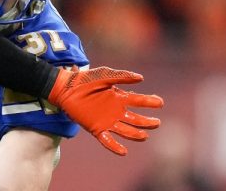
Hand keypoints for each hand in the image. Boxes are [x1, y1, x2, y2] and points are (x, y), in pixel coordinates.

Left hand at [47, 66, 163, 155]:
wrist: (65, 88)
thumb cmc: (84, 80)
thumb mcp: (104, 75)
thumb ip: (121, 76)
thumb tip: (141, 78)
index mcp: (120, 98)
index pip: (139, 101)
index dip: (150, 102)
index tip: (160, 102)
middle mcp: (116, 111)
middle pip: (136, 120)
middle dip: (148, 122)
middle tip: (156, 123)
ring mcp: (107, 121)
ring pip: (126, 131)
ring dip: (136, 135)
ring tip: (144, 136)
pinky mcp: (96, 129)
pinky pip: (108, 141)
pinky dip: (115, 147)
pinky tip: (124, 152)